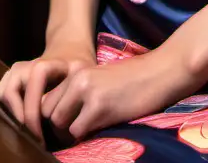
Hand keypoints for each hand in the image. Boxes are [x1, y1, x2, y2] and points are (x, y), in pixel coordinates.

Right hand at [0, 37, 96, 145]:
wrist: (67, 51)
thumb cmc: (74, 67)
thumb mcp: (78, 77)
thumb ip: (64, 95)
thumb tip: (51, 121)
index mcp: (41, 66)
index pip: (29, 94)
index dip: (31, 116)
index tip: (39, 135)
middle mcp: (22, 67)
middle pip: (9, 95)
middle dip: (19, 119)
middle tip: (33, 136)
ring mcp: (11, 72)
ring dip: (10, 116)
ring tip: (27, 130)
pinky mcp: (6, 79)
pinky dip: (3, 112)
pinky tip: (20, 122)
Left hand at [40, 45, 195, 141]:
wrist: (160, 71)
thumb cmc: (135, 78)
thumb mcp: (101, 80)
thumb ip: (81, 93)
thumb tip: (65, 117)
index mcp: (76, 71)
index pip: (47, 100)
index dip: (54, 117)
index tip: (66, 126)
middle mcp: (77, 78)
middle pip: (49, 113)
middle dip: (58, 128)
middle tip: (74, 135)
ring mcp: (87, 92)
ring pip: (59, 123)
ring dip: (69, 134)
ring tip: (86, 133)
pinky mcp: (99, 106)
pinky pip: (77, 131)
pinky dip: (84, 137)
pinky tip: (98, 131)